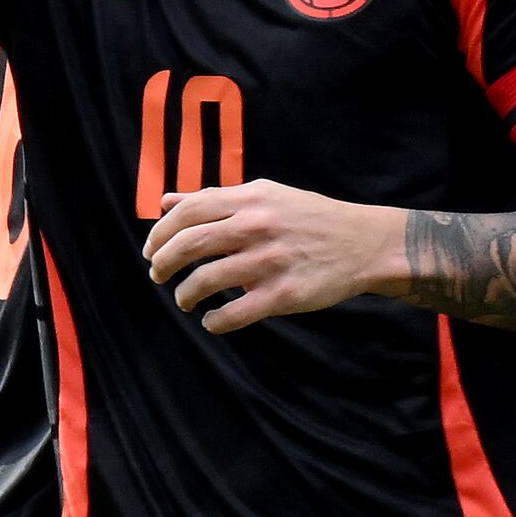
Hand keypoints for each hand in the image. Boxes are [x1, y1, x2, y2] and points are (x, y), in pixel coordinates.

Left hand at [146, 178, 399, 330]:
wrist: (363, 243)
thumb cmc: (309, 218)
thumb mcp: (265, 195)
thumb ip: (216, 198)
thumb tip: (167, 203)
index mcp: (250, 199)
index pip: (189, 211)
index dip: (160, 233)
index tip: (152, 251)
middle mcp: (257, 226)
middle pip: (190, 244)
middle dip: (163, 263)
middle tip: (158, 276)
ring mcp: (270, 261)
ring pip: (206, 280)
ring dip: (186, 294)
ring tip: (185, 300)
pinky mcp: (284, 294)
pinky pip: (235, 313)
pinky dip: (215, 321)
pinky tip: (211, 320)